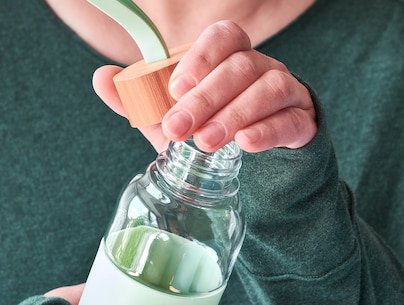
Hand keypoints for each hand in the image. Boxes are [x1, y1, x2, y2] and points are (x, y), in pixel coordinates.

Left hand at [93, 20, 316, 152]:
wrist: (261, 167)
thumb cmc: (214, 132)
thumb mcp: (175, 122)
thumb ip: (141, 103)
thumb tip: (101, 77)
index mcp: (231, 60)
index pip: (225, 37)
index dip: (201, 57)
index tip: (174, 88)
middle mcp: (262, 69)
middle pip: (242, 66)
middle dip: (207, 97)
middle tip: (180, 128)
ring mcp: (287, 94)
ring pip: (268, 89)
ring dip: (234, 114)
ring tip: (207, 143)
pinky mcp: (302, 123)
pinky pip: (291, 120)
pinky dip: (268, 131)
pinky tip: (247, 144)